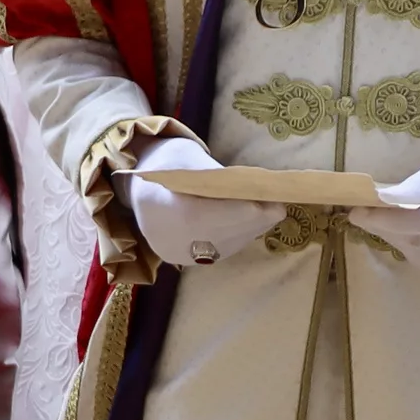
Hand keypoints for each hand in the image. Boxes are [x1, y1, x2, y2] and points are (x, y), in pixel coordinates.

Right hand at [121, 132, 281, 268]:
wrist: (139, 187)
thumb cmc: (168, 165)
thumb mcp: (189, 158)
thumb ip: (219, 177)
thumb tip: (257, 188)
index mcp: (166, 210)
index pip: (213, 216)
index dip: (246, 213)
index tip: (276, 204)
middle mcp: (170, 239)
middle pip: (224, 233)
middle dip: (256, 220)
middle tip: (280, 205)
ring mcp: (176, 254)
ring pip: (225, 245)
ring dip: (250, 229)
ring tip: (269, 211)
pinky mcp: (183, 260)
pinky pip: (218, 251)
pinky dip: (237, 236)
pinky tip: (249, 222)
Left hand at [364, 143, 419, 279]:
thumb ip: (417, 185)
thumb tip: (378, 200)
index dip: (389, 219)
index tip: (357, 211)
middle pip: (416, 239)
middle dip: (385, 225)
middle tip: (365, 209)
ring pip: (417, 253)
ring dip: (397, 236)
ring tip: (393, 217)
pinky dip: (413, 246)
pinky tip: (414, 230)